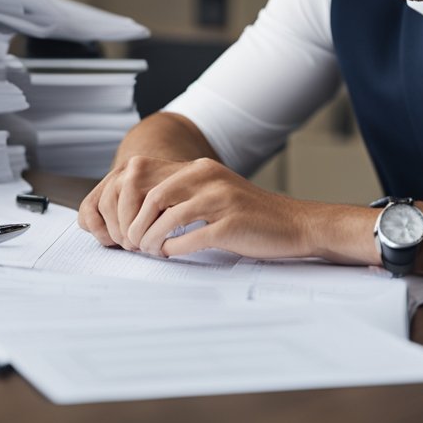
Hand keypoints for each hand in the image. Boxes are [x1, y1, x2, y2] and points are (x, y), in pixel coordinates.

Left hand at [78, 155, 316, 259]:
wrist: (294, 224)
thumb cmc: (249, 215)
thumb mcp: (213, 192)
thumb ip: (181, 194)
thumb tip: (138, 212)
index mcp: (200, 168)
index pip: (148, 180)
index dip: (131, 206)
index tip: (128, 226)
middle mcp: (208, 178)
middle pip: (152, 198)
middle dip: (136, 225)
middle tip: (133, 244)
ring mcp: (220, 200)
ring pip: (166, 219)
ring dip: (151, 241)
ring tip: (150, 251)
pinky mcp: (231, 224)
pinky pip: (189, 239)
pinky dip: (173, 250)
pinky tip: (171, 254)